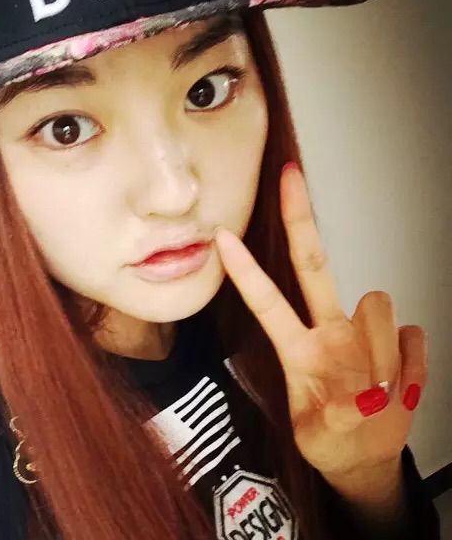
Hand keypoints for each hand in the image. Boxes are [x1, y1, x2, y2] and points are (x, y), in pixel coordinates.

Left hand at [213, 161, 426, 478]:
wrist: (365, 459)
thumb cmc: (333, 436)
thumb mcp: (318, 433)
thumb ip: (332, 412)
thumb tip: (356, 396)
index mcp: (300, 349)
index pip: (269, 300)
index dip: (246, 269)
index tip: (223, 237)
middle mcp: (329, 333)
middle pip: (312, 266)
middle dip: (300, 220)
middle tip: (290, 177)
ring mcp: (365, 337)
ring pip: (378, 305)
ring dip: (382, 351)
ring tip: (376, 387)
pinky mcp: (404, 346)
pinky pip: (414, 336)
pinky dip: (411, 366)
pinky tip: (398, 382)